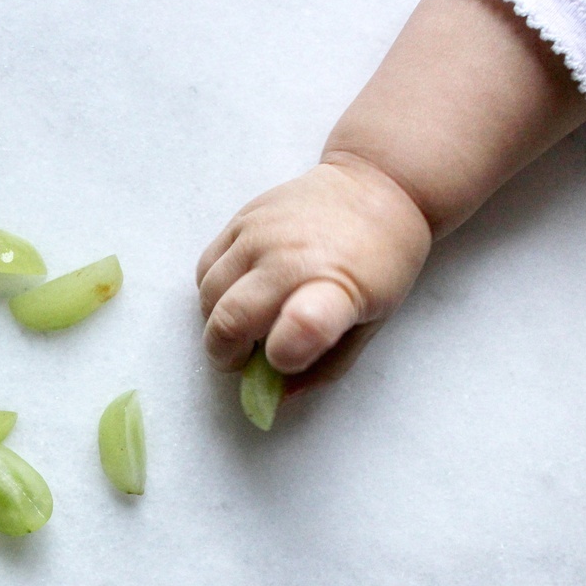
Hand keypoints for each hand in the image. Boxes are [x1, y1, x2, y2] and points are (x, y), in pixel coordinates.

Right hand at [195, 154, 431, 389]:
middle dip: (227, 355)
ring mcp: (260, 234)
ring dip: (217, 323)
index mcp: (335, 286)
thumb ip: (325, 366)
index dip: (282, 358)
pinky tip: (238, 293)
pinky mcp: (241, 219)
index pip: (301, 327)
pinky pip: (205, 268)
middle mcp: (290, 257)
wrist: (378, 186)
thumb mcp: (372, 322)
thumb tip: (275, 399)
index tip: (283, 361)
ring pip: (208, 298)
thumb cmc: (380, 263)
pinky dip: (213, 292)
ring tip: (244, 324)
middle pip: (230, 320)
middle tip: (245, 358)